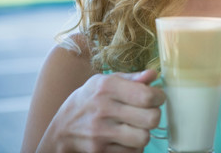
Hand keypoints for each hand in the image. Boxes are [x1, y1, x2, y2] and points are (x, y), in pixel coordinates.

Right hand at [41, 69, 164, 152]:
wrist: (61, 130)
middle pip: (151, 119)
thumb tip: (153, 74)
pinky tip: (126, 138)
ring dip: (144, 133)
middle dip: (154, 115)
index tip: (156, 98)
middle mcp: (103, 109)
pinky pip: (133, 152)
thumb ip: (132, 78)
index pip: (147, 96)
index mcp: (107, 87)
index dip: (159, 97)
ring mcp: (100, 133)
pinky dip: (134, 146)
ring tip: (137, 126)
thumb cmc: (89, 100)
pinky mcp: (100, 151)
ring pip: (144, 138)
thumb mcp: (105, 82)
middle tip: (148, 113)